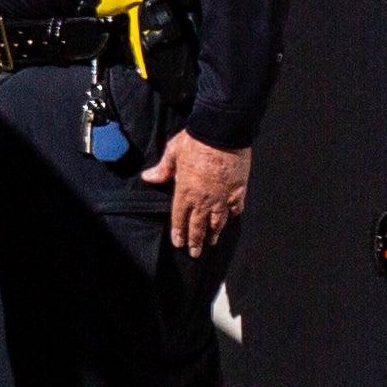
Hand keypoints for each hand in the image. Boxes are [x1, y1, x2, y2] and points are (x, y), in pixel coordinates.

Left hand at [157, 130, 251, 257]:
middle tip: (195, 253)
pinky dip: (232, 215)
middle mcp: (204, 199)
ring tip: (211, 243)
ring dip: (213, 233)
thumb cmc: (195, 141)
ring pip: (217, 221)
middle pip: (198, 225)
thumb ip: (163, 169)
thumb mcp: (173, 153)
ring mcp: (222, 197)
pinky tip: (229, 220)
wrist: (222, 133)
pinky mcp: (238, 190)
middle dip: (196, 241)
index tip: (179, 244)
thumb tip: (148, 177)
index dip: (179, 232)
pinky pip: (235, 208)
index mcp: (185, 191)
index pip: (179, 218)